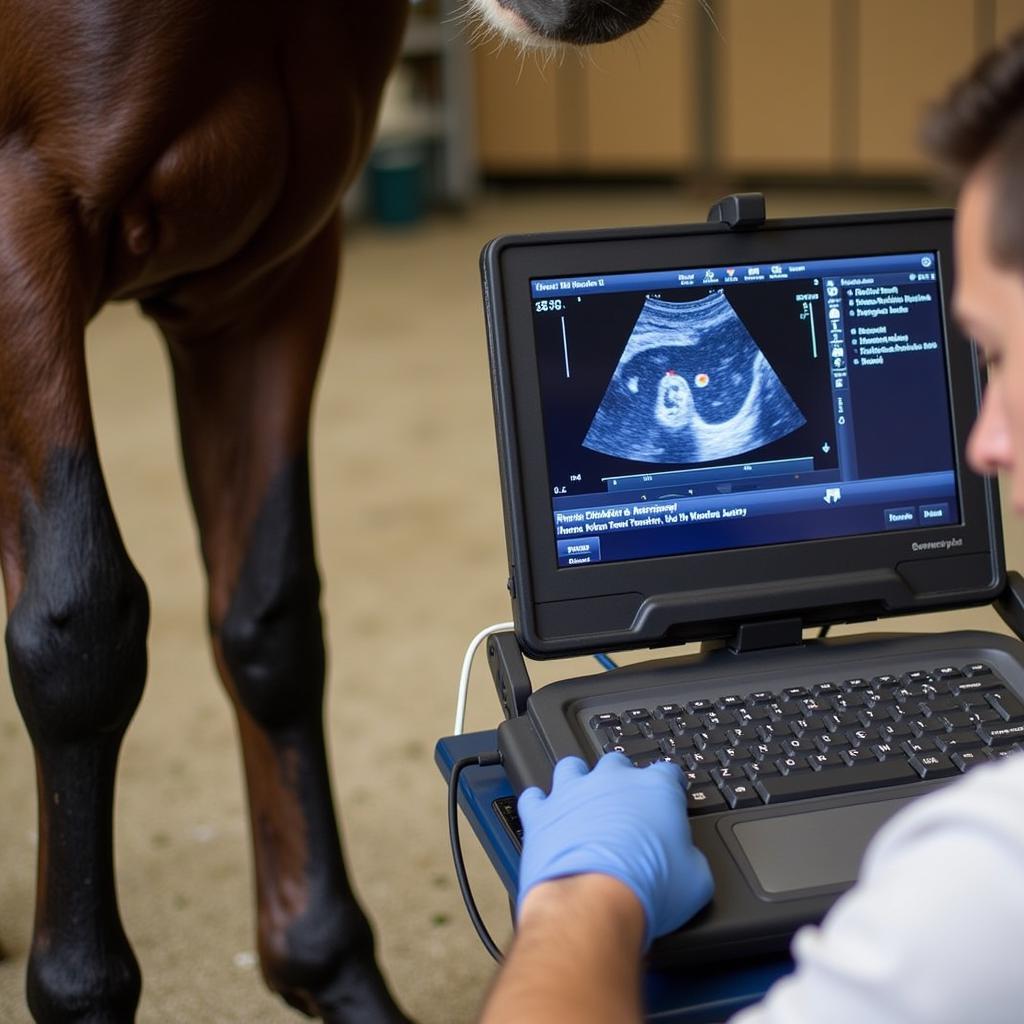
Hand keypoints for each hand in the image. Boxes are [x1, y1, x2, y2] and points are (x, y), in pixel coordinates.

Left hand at [517, 753, 713, 947]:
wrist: (594, 902)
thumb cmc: (646, 888)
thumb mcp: (696, 880)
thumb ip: (692, 858)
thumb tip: (689, 863)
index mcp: (655, 789)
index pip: (668, 772)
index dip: (670, 786)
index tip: (669, 797)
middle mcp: (612, 781)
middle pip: (617, 763)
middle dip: (621, 779)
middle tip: (625, 806)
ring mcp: (573, 793)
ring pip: (572, 768)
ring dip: (577, 781)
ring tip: (581, 802)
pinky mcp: (542, 813)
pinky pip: (534, 798)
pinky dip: (539, 806)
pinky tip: (545, 816)